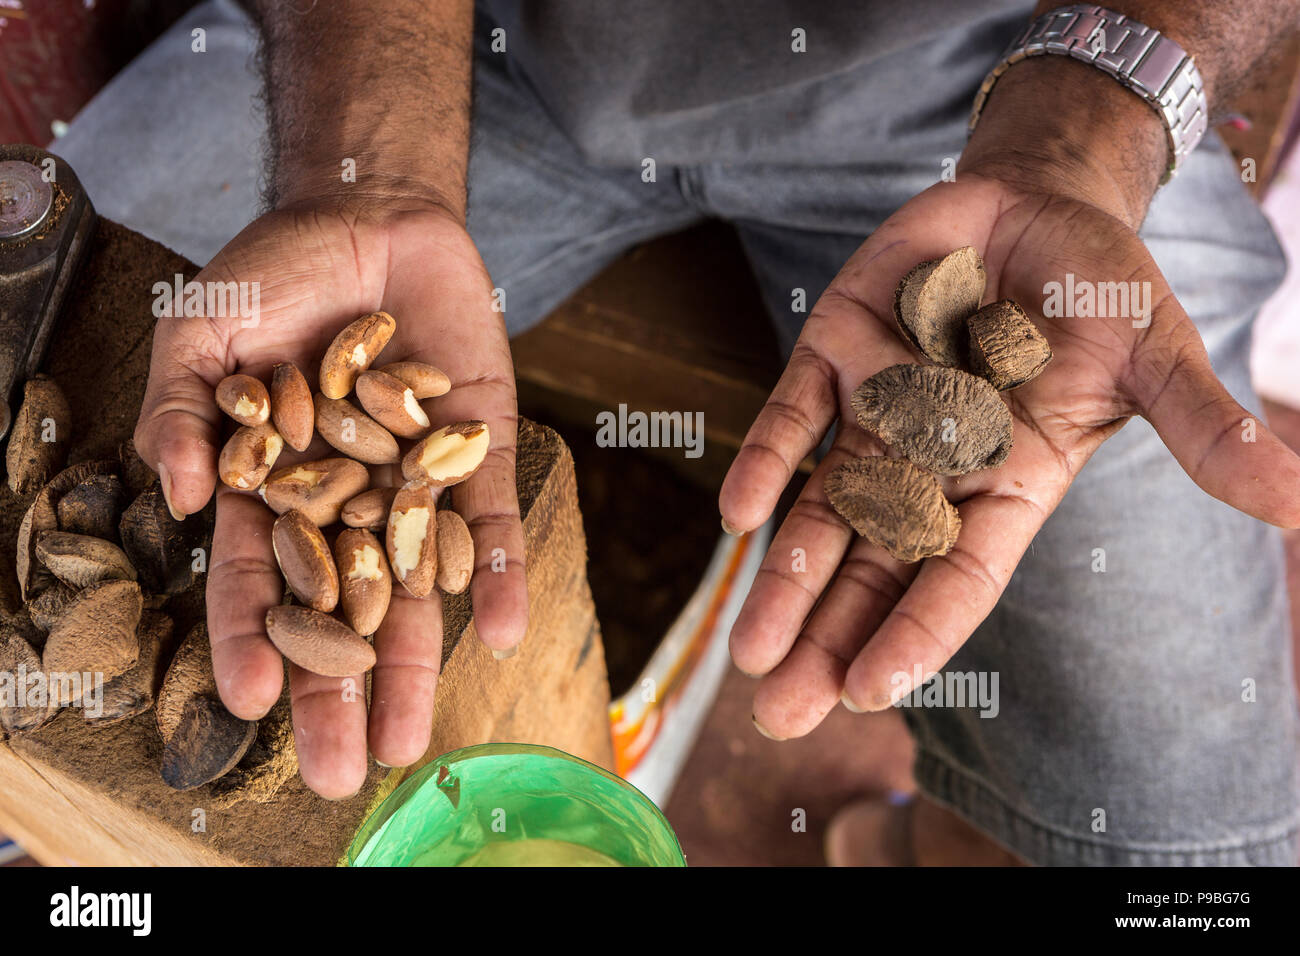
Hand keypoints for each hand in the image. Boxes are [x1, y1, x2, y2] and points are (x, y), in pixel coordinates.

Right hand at [134, 201, 525, 796]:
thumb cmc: (274, 274)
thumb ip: (185, 411)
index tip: (253, 699)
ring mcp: (413, 482)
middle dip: (340, 688)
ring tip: (414, 740)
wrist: (371, 214)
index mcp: (271, 487)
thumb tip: (181, 496)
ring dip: (418, 661)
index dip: (251, 636)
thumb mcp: (200, 331)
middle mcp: (344, 500)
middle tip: (342, 771)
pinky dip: (500, 574)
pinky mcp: (476, 451)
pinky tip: (506, 631)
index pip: (256, 578)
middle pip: (341, 607)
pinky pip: (491, 523)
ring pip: (416, 586)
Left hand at [720, 171, 1299, 738]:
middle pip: (876, 568)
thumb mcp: (1154, 353)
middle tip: (778, 716)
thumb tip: (1298, 500)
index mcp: (1008, 481)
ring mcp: (877, 414)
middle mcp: (934, 464)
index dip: (916, 632)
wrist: (1034, 211)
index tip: (868, 693)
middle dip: (827, 639)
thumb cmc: (1099, 292)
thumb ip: (1203, 427)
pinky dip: (766, 461)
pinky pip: (794, 418)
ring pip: (823, 511)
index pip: (959, 574)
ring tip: (747, 654)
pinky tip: (734, 517)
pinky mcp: (837, 357)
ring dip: (782, 579)